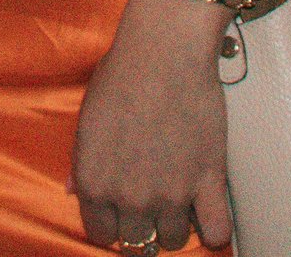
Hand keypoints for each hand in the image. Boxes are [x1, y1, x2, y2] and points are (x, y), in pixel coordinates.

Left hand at [71, 0, 235, 250]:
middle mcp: (130, 197)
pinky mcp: (209, 184)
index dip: (109, 223)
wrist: (164, 52)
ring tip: (176, 198)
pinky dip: (214, 230)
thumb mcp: (87, 118)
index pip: (100, 234)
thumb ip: (82, 163)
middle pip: (137, 241)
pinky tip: (207, 211)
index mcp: (94, 182)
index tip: (117, 212)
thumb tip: (73, 191)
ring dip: (174, 223)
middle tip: (147, 199)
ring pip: (173, 239)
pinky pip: (216, 234)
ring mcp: (171, 195)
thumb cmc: (120, 77)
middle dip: (140, 223)